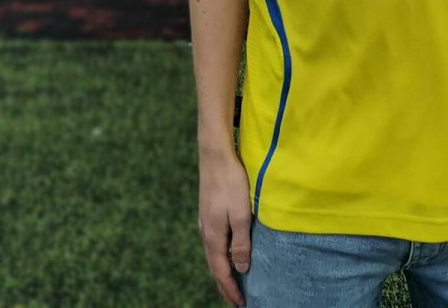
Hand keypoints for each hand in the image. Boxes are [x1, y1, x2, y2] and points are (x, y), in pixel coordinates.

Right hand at [198, 147, 252, 305]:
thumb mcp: (242, 215)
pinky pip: (214, 244)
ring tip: (233, 283)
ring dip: (223, 272)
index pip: (221, 272)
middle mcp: (206, 233)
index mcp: (214, 237)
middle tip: (237, 300)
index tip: (241, 304)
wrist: (215, 156)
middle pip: (214, 267)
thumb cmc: (231, 183)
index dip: (231, 290)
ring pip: (213, 256)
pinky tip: (228, 255)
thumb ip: (242, 243)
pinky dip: (221, 257)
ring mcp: (205, 223)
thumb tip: (242, 268)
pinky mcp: (208, 214)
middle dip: (225, 286)